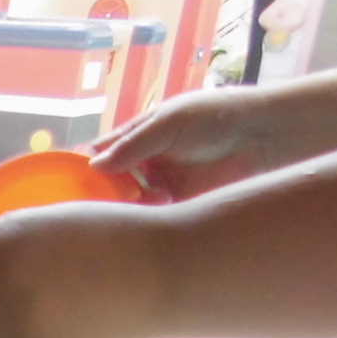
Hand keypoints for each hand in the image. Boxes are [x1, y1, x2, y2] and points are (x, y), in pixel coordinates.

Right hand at [91, 88, 273, 202]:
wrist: (263, 136)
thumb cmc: (216, 117)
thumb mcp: (168, 124)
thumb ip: (132, 145)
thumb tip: (93, 166)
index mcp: (140, 137)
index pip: (104, 154)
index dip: (87, 167)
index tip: (72, 183)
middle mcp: (147, 163)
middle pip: (112, 184)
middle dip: (104, 194)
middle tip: (100, 202)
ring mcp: (162, 186)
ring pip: (130, 205)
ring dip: (127, 207)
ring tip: (139, 201)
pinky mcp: (179, 207)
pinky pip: (153, 218)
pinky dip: (147, 220)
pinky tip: (152, 212)